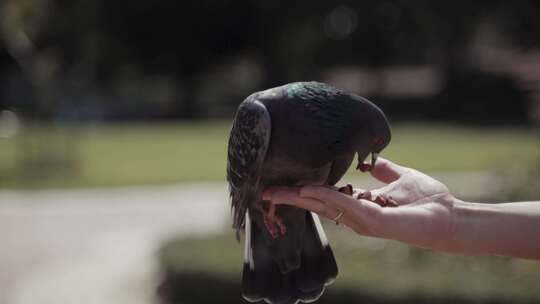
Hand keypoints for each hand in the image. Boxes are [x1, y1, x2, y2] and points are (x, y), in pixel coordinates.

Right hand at [264, 158, 457, 250]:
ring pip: (324, 206)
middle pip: (316, 205)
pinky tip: (307, 189)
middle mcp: (356, 216)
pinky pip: (344, 206)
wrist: (452, 216)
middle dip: (290, 199)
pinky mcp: (375, 221)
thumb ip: (382, 170)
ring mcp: (363, 220)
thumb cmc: (429, 200)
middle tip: (265, 193)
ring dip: (299, 198)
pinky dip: (324, 196)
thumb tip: (368, 161)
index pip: (324, 198)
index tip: (282, 186)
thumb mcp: (400, 177)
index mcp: (359, 205)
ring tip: (275, 193)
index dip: (303, 192)